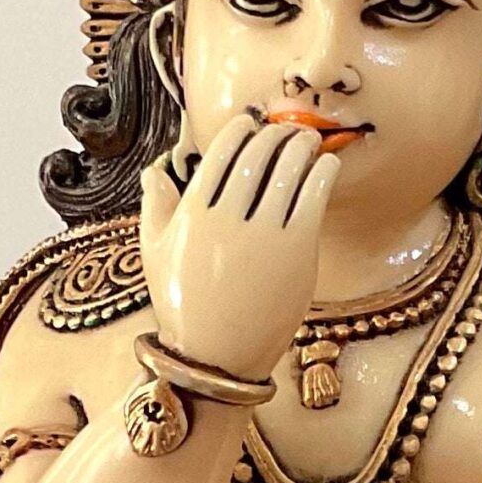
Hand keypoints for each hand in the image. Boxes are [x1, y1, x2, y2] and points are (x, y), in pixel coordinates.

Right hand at [137, 113, 339, 383]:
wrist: (217, 359)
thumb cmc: (185, 306)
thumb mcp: (156, 255)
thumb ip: (156, 207)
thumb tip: (154, 170)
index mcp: (193, 212)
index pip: (223, 151)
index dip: (242, 129)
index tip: (252, 123)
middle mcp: (227, 218)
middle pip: (259, 154)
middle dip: (276, 134)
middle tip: (288, 130)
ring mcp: (264, 234)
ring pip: (289, 169)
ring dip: (302, 146)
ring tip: (309, 141)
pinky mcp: (296, 251)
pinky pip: (314, 195)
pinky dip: (323, 172)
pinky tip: (328, 164)